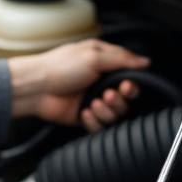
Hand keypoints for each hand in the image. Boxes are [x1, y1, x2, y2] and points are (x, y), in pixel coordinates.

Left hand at [8, 39, 149, 131]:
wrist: (36, 87)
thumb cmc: (60, 66)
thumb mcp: (94, 55)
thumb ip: (122, 59)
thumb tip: (145, 62)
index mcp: (105, 64)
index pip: (131, 77)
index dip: (132, 85)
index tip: (126, 86)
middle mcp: (101, 83)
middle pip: (126, 99)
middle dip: (120, 100)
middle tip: (108, 95)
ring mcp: (93, 100)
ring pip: (116, 114)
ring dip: (107, 111)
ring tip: (93, 103)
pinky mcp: (86, 117)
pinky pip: (101, 126)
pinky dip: (95, 121)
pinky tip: (84, 112)